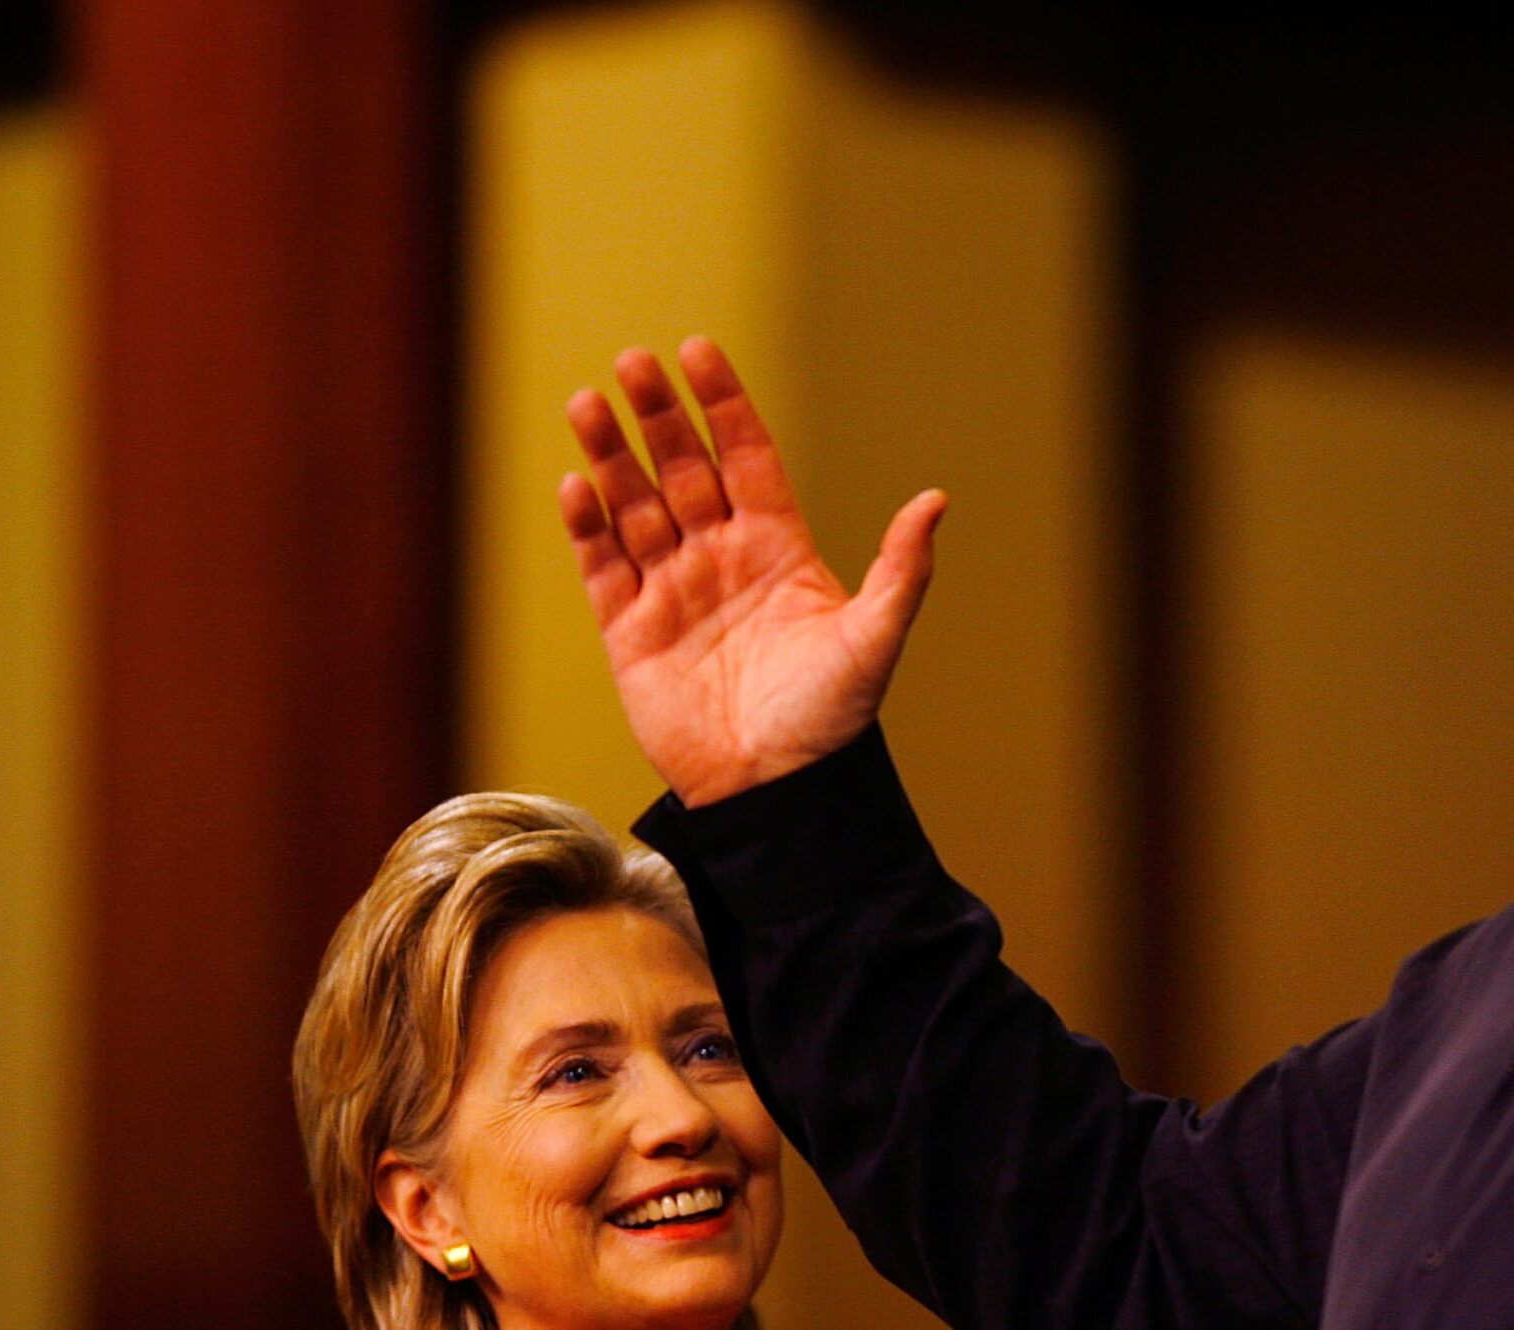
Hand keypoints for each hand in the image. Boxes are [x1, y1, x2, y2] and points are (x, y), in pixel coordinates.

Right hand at [559, 338, 945, 805]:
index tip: (698, 352)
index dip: (722, 403)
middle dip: (657, 415)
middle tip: (632, 361)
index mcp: (778, 547)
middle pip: (682, 468)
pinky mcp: (631, 633)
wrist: (777, 792)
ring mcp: (672, 591)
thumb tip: (936, 498)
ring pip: (634, 507)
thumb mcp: (875, 637)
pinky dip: (587, 527)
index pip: (745, 456)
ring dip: (610, 456)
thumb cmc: (832, 719)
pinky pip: (602, 567)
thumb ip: (902, 568)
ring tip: (585, 403)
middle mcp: (721, 558)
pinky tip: (577, 484)